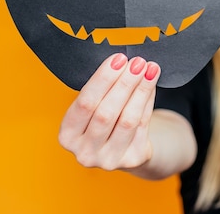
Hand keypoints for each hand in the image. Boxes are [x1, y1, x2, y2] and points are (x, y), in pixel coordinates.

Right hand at [58, 53, 160, 169]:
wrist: (124, 147)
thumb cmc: (104, 119)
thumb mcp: (93, 108)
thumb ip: (101, 90)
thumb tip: (122, 62)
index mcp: (68, 135)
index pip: (85, 103)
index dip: (103, 80)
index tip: (118, 59)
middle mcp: (85, 152)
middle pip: (106, 113)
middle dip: (124, 83)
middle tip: (138, 62)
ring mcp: (108, 159)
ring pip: (128, 119)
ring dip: (140, 90)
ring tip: (150, 70)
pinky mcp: (132, 160)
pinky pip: (142, 125)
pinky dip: (148, 101)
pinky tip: (151, 84)